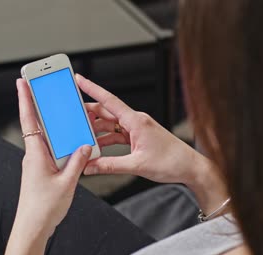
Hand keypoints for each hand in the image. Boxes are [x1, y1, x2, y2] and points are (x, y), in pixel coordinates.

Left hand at [4, 79, 91, 254]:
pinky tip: (68, 142)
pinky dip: (56, 142)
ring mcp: (35, 163)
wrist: (32, 228)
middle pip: (35, 124)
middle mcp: (32, 155)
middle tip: (41, 87)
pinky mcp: (39, 171)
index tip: (23, 82)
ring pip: (43, 137)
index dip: (25, 99)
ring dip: (50, 124)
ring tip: (60, 112)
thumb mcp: (67, 183)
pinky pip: (49, 150)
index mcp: (35, 154)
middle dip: (37, 104)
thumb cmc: (44, 208)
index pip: (29, 120)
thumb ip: (77, 161)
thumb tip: (85, 145)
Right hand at [76, 74, 228, 214]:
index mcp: (136, 121)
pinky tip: (97, 147)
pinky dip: (106, 140)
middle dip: (88, 113)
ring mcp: (137, 129)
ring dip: (96, 130)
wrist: (190, 168)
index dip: (92, 88)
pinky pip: (117, 134)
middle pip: (107, 112)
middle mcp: (136, 121)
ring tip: (82, 135)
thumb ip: (109, 166)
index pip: (109, 100)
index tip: (79, 79)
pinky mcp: (139, 137)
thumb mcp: (136, 165)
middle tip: (72, 114)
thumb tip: (90, 166)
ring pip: (111, 124)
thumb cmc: (171, 162)